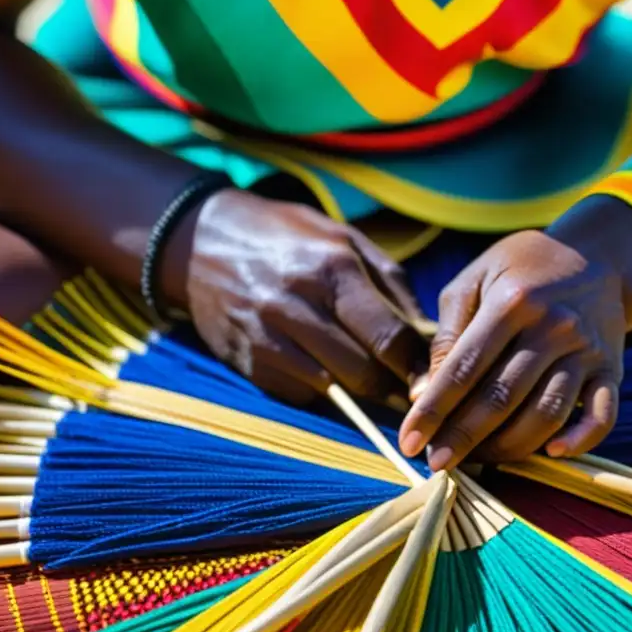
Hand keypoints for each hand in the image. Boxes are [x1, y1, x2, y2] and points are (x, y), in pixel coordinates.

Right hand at [163, 189, 428, 405]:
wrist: (201, 241)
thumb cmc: (289, 237)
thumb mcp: (346, 239)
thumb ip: (392, 284)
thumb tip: (427, 335)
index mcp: (332, 268)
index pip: (387, 337)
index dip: (415, 368)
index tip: (430, 381)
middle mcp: (297, 304)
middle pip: (363, 372)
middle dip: (391, 386)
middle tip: (408, 390)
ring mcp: (267, 336)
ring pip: (333, 388)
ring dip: (359, 394)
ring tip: (375, 385)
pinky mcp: (247, 362)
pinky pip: (299, 394)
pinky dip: (321, 390)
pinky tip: (327, 372)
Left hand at [399, 228, 631, 469]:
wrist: (599, 255)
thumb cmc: (522, 270)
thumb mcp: (476, 279)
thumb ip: (448, 334)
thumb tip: (422, 394)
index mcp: (512, 302)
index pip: (464, 367)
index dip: (434, 409)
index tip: (409, 442)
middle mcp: (553, 326)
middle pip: (502, 397)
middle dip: (463, 437)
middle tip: (437, 463)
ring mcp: (586, 350)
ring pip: (546, 413)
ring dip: (510, 447)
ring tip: (480, 460)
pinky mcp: (611, 369)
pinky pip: (602, 415)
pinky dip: (580, 440)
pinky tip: (551, 453)